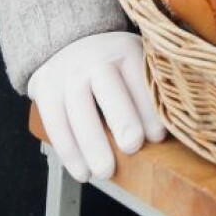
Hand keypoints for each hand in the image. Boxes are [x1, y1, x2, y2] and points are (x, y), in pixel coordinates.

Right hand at [27, 31, 165, 182]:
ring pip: (78, 108)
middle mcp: (95, 57)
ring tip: (105, 171)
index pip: (139, 79)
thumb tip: (170, 131)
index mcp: (124, 50)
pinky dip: (68, 151)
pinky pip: (56, 122)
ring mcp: (68, 73)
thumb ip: (148, 89)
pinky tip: (81, 171)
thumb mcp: (132, 63)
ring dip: (92, 143)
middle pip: (109, 89)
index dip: (149, 109)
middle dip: (122, 118)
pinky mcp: (45, 88)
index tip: (158, 136)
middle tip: (133, 146)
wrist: (66, 44)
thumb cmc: (110, 65)